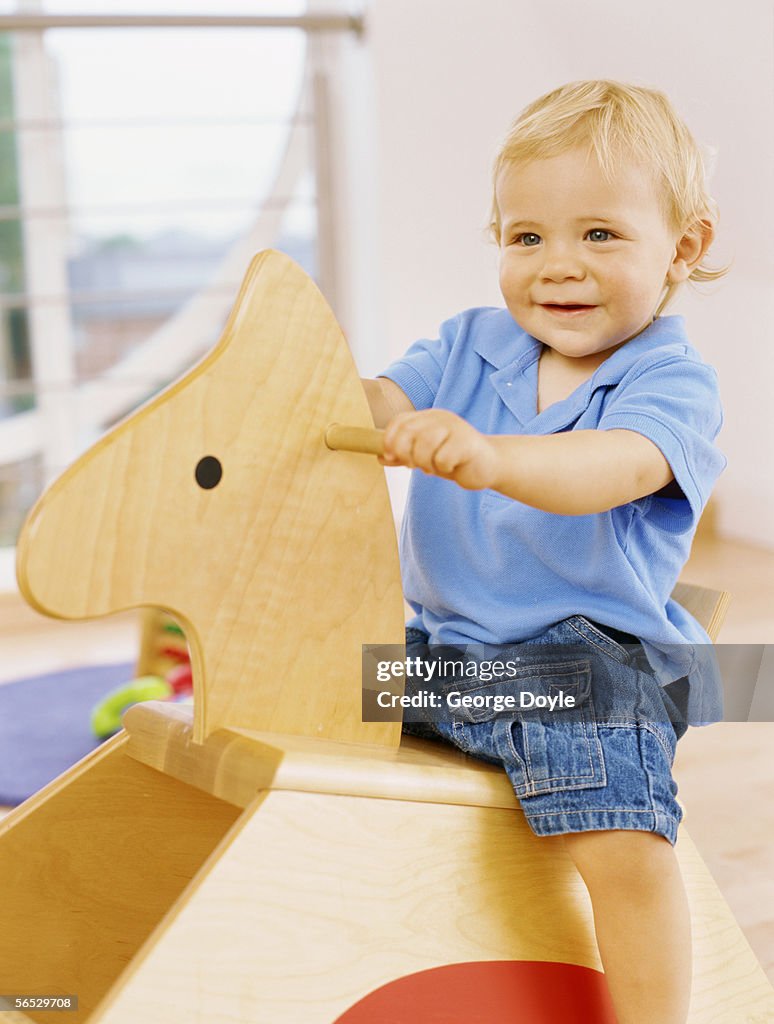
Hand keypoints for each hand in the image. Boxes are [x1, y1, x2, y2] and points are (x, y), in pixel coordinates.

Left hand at [380, 410, 498, 489]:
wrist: (487, 466)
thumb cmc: (453, 460)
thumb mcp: (424, 457)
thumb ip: (403, 455)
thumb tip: (380, 456)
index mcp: (428, 417)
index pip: (400, 421)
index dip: (390, 439)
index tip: (390, 457)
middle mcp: (440, 418)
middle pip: (409, 432)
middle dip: (405, 453)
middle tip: (414, 465)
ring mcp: (455, 428)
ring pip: (424, 445)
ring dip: (425, 463)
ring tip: (435, 467)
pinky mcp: (467, 442)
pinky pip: (442, 459)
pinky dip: (444, 468)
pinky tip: (453, 467)